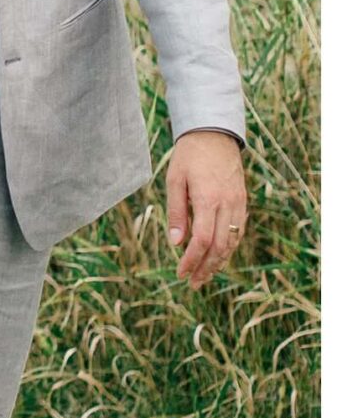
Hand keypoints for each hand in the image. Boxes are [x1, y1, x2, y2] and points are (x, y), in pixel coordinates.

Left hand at [165, 130, 247, 287]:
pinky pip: (238, 231)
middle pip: (219, 247)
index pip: (201, 240)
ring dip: (219, 262)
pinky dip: (229, 248)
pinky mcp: (242, 201)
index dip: (191, 260)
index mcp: (208, 199)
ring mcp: (238, 204)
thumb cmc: (189, 156)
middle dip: (205, 268)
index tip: (181, 273)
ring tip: (205, 276)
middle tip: (193, 283)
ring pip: (232, 242)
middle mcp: (227, 204)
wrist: (214, 134)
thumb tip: (175, 242)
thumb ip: (176, 212)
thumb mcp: (174, 180)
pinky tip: (219, 257)